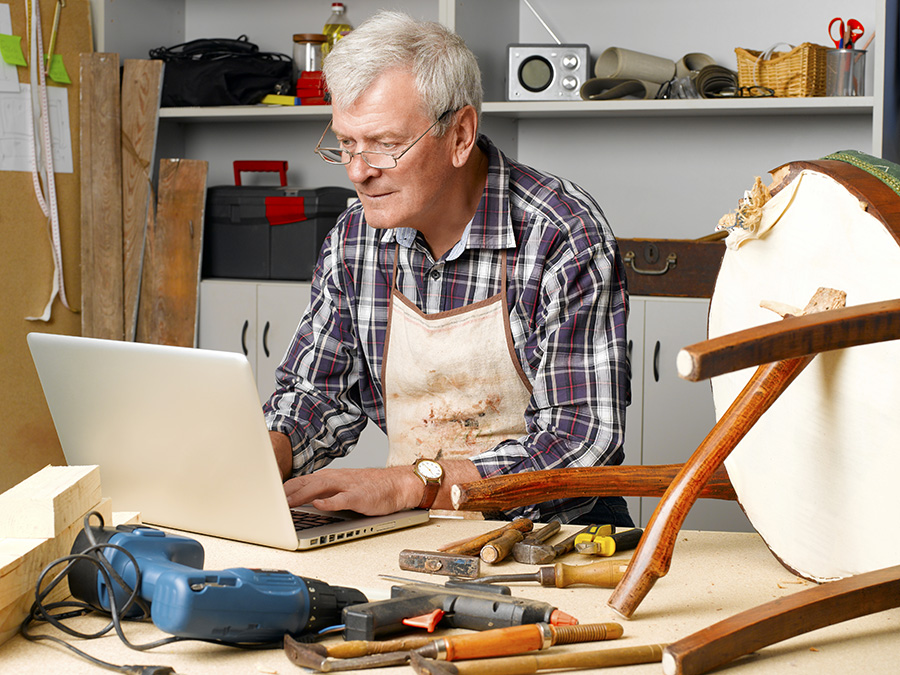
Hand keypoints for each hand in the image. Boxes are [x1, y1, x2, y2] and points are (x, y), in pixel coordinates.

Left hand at [283, 466, 420, 513]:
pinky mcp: (359, 496)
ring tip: (286, 504)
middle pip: (306, 483)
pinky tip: (319, 505)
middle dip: (286, 493)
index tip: (267, 497)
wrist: (396, 485)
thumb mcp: (341, 488)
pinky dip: (329, 502)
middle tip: (270, 503)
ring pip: (320, 488)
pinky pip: (342, 498)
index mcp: (329, 477)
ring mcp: (347, 486)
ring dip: (301, 495)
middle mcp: (335, 479)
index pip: (300, 481)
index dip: (282, 489)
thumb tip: (299, 503)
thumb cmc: (369, 488)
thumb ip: (322, 493)